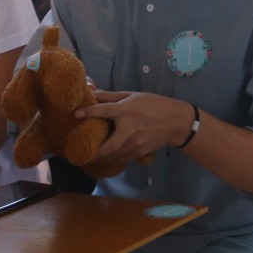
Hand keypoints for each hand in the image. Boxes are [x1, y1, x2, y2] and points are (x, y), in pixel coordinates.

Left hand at [76, 90, 195, 167]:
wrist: (176, 122)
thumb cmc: (154, 104)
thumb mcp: (132, 95)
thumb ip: (111, 96)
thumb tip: (93, 92)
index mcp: (126, 111)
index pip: (103, 111)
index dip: (88, 113)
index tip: (76, 115)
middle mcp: (129, 130)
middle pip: (107, 146)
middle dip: (92, 152)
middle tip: (79, 153)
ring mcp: (135, 144)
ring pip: (113, 156)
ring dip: (99, 158)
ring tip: (87, 157)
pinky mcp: (139, 153)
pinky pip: (121, 158)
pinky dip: (111, 159)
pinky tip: (103, 158)